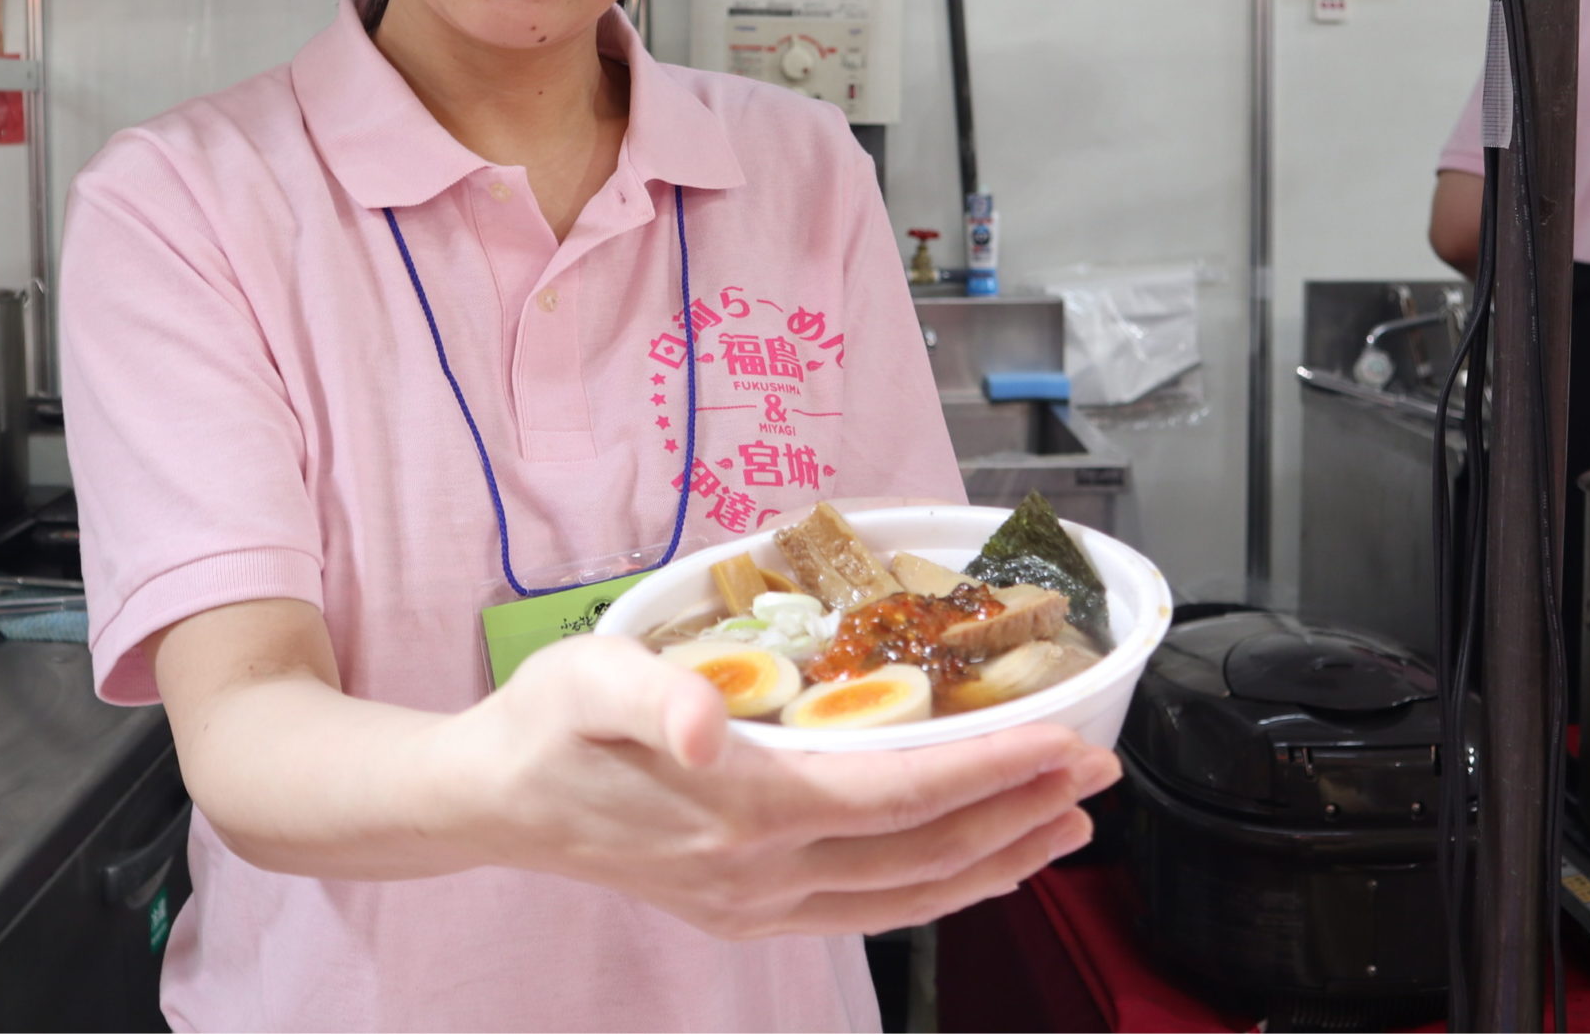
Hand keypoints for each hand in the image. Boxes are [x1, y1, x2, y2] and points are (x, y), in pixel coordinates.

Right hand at [428, 633, 1120, 939]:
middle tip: (1100, 771)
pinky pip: (870, 910)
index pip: (896, 794)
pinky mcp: (748, 911)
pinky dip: (939, 885)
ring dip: (996, 859)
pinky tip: (974, 862)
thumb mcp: (587, 678)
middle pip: (922, 852)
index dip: (987, 771)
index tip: (1060, 742)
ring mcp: (756, 903)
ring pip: (907, 894)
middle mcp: (760, 872)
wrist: (488, 800)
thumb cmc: (545, 723)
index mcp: (741, 810)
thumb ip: (652, 694)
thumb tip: (710, 725)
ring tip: (1066, 825)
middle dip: (1019, 814)